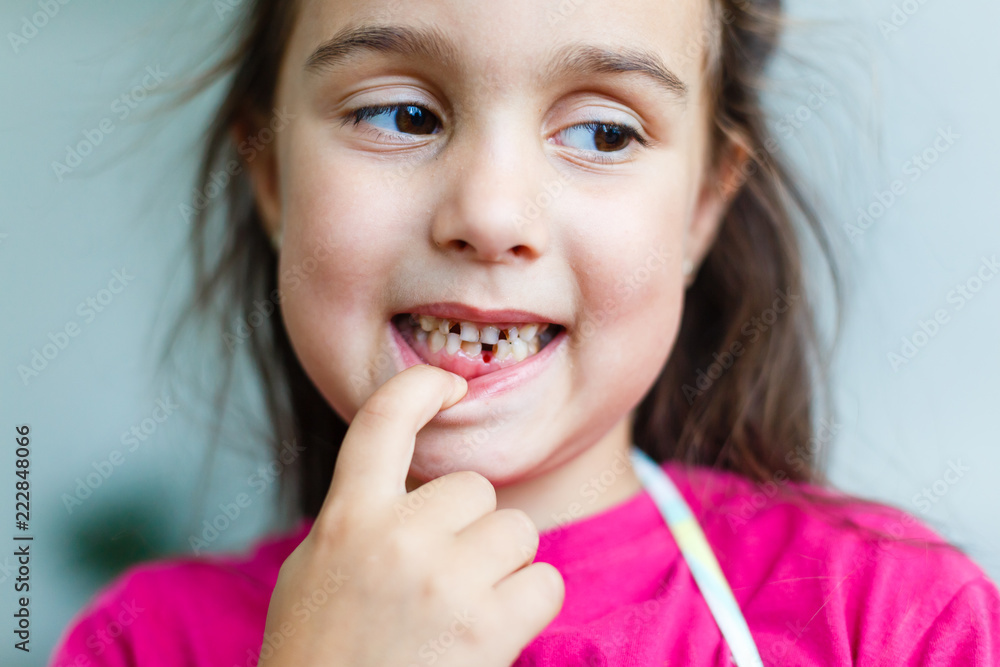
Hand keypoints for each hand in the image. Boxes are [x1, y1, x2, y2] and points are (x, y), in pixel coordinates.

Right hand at [258, 364, 564, 666]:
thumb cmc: (320, 660)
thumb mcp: (315, 575)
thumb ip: (360, 520)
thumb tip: (413, 483)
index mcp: (346, 519)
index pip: (383, 421)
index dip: (421, 388)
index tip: (447, 384)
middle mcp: (395, 537)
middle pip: (473, 488)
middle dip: (469, 526)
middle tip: (440, 580)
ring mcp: (444, 579)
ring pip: (514, 530)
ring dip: (501, 564)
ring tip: (463, 610)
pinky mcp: (488, 626)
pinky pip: (545, 580)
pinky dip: (529, 605)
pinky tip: (492, 633)